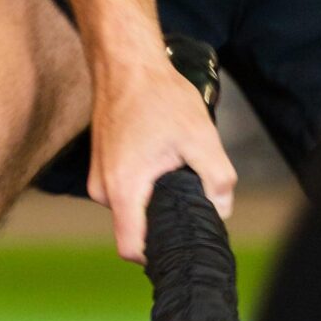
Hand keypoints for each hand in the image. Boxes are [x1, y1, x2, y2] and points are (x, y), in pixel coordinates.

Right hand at [88, 53, 237, 261]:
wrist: (126, 64)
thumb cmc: (157, 95)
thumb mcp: (200, 136)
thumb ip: (217, 178)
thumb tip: (222, 209)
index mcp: (123, 188)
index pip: (131, 249)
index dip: (157, 257)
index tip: (181, 245)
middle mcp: (103, 188)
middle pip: (136, 229)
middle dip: (163, 218)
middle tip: (189, 191)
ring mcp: (98, 177)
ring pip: (132, 207)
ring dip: (154, 196)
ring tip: (173, 164)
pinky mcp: (101, 166)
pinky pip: (125, 190)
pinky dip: (144, 183)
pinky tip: (159, 157)